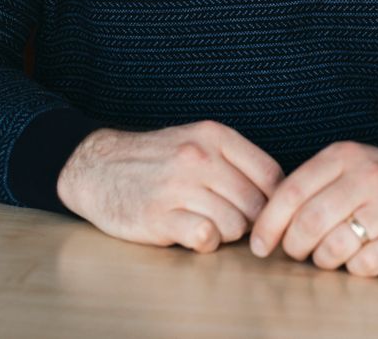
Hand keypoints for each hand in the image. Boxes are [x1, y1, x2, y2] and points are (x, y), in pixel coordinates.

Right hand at [56, 119, 283, 252]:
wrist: (98, 166)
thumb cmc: (157, 158)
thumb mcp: (197, 141)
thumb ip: (235, 160)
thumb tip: (278, 194)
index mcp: (214, 135)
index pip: (271, 174)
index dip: (274, 200)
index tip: (263, 211)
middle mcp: (199, 157)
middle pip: (256, 205)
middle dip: (250, 221)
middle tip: (230, 221)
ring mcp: (178, 186)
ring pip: (235, 225)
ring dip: (226, 233)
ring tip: (207, 224)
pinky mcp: (158, 216)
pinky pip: (205, 238)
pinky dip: (205, 242)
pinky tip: (191, 233)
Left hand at [249, 142, 377, 277]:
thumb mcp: (346, 166)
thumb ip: (311, 186)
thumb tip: (266, 221)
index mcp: (344, 156)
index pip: (293, 191)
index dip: (269, 222)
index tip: (259, 245)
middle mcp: (368, 177)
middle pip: (310, 222)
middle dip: (293, 246)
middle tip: (295, 252)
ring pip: (335, 246)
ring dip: (322, 260)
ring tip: (327, 256)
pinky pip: (366, 265)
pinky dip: (353, 269)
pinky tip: (357, 259)